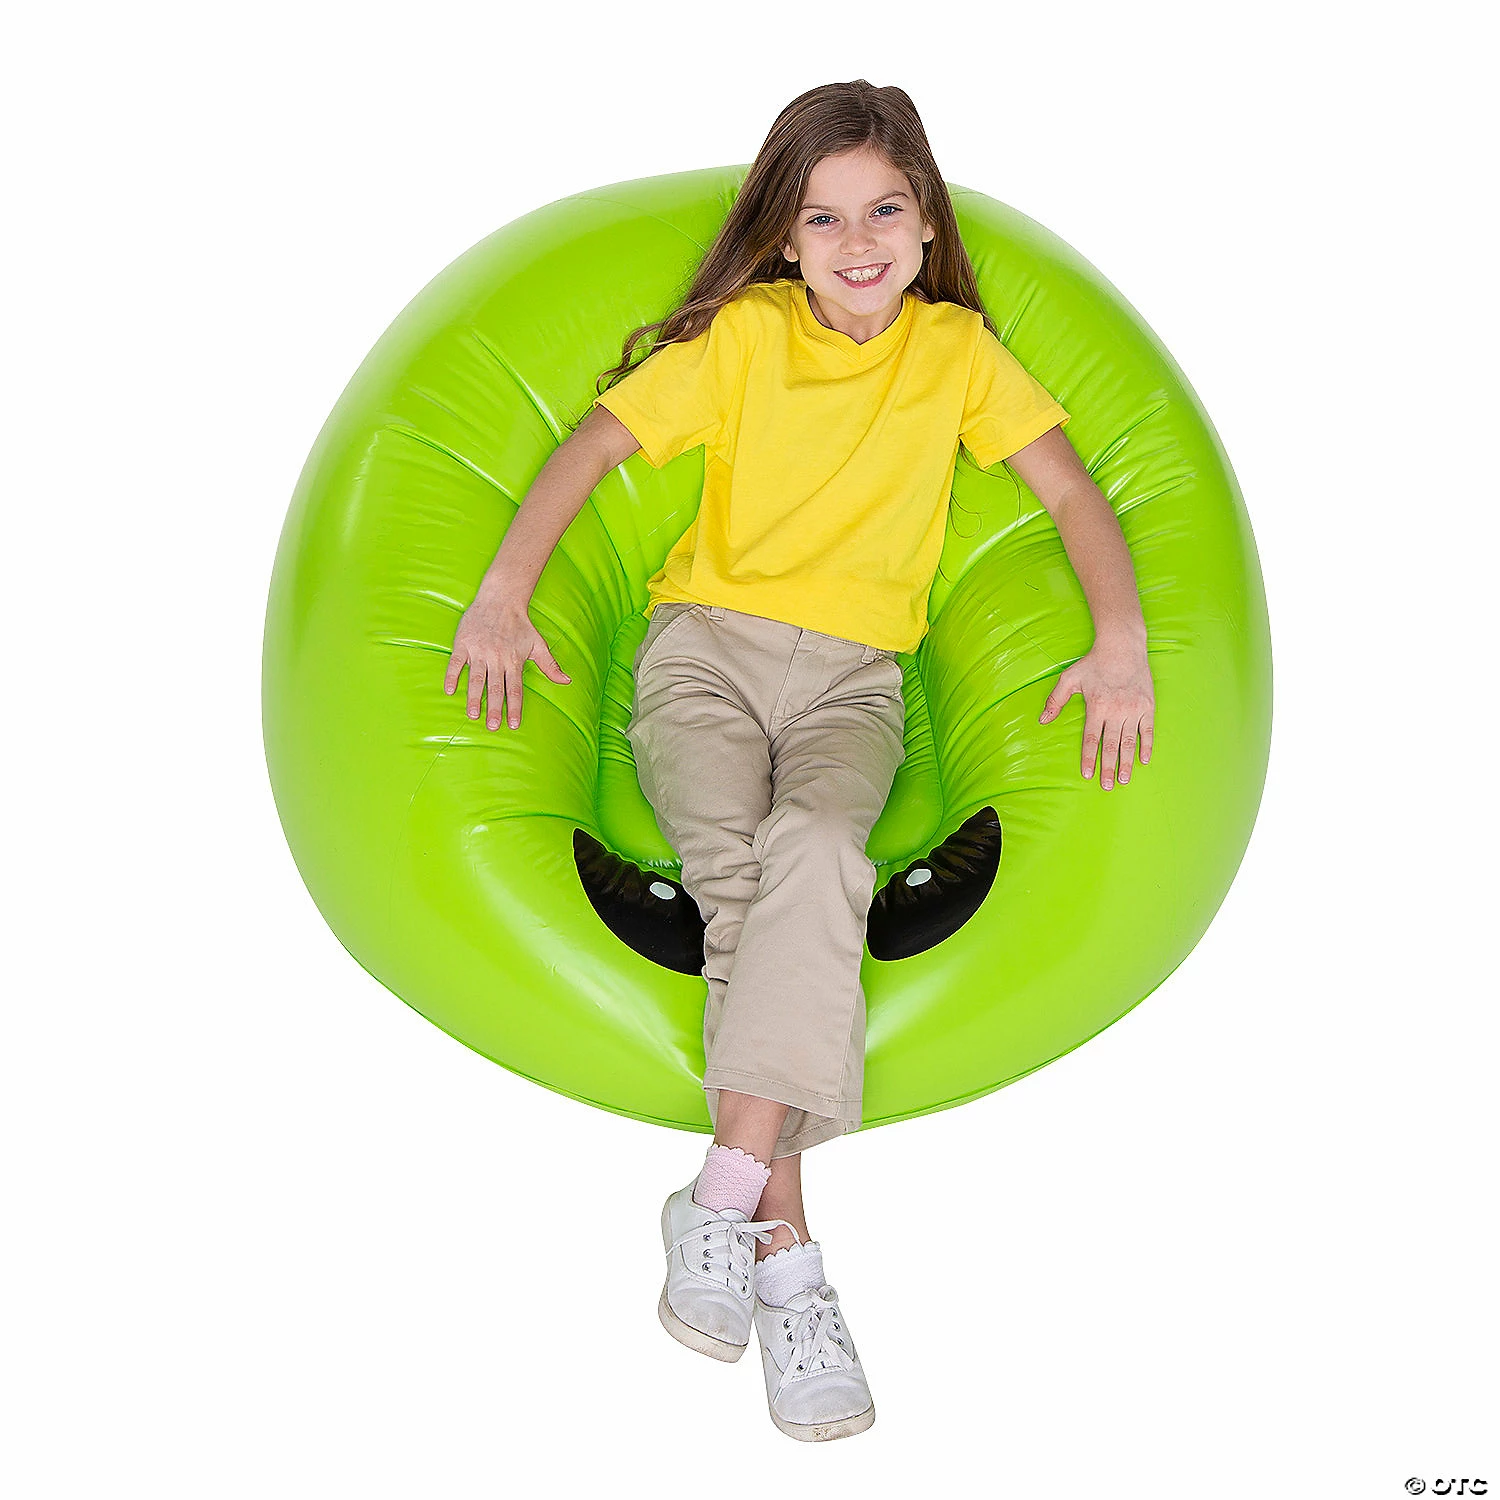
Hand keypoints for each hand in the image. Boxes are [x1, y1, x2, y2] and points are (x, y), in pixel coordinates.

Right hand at [443, 588, 570, 730]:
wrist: (501, 599)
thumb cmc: (521, 625)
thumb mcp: (538, 645)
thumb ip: (550, 666)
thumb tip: (567, 681)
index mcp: (514, 660)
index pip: (515, 689)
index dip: (514, 708)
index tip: (513, 725)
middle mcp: (497, 657)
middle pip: (495, 688)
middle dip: (494, 709)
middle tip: (493, 727)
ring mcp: (479, 651)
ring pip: (476, 679)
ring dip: (474, 698)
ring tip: (473, 715)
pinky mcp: (463, 643)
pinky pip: (455, 663)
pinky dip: (452, 677)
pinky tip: (450, 691)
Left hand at [1038, 641, 1154, 790]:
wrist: (1123, 646)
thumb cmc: (1094, 663)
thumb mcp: (1069, 678)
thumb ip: (1055, 700)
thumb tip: (1042, 720)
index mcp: (1097, 706)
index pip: (1091, 739)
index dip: (1089, 758)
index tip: (1087, 775)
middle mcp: (1116, 710)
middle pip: (1111, 745)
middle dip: (1108, 768)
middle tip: (1107, 786)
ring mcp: (1134, 709)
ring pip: (1129, 742)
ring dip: (1127, 762)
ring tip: (1124, 779)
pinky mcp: (1148, 706)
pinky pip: (1148, 730)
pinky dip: (1147, 746)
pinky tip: (1144, 760)